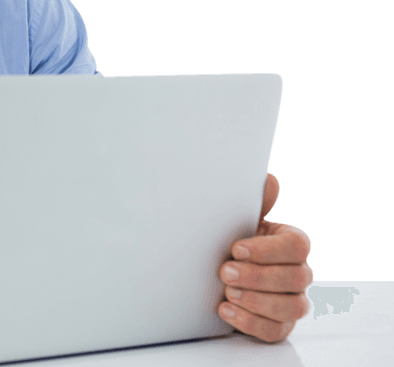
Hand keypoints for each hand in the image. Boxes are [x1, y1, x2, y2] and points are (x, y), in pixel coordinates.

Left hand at [217, 172, 312, 341]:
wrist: (215, 274)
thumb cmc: (232, 244)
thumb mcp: (238, 221)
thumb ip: (255, 202)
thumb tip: (269, 181)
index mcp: (291, 243)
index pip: (298, 246)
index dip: (268, 249)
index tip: (236, 248)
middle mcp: (298, 273)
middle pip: (296, 277)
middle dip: (258, 275)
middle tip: (225, 271)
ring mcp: (292, 301)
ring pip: (292, 307)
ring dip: (257, 300)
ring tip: (227, 292)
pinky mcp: (278, 325)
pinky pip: (274, 331)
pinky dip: (249, 321)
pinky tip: (226, 309)